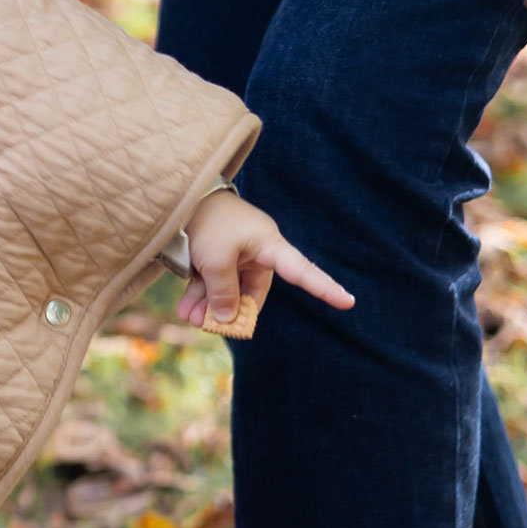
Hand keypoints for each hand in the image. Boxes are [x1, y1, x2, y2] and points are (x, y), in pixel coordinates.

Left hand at [180, 190, 354, 328]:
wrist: (178, 200)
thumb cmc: (206, 224)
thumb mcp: (215, 261)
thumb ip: (222, 292)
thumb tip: (225, 318)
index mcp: (268, 245)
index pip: (302, 271)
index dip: (324, 288)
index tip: (348, 303)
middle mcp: (254, 250)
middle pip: (251, 290)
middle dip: (231, 310)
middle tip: (211, 326)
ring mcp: (232, 253)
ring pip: (226, 288)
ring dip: (209, 305)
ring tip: (189, 318)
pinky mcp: (211, 254)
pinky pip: (210, 281)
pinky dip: (198, 295)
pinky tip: (185, 310)